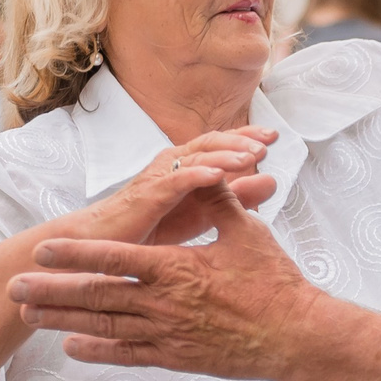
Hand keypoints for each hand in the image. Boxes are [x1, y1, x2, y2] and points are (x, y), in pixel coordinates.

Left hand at [11, 180, 319, 376]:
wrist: (295, 335)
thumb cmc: (275, 282)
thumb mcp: (246, 234)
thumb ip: (219, 202)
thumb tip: (206, 170)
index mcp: (175, 267)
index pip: (113, 258)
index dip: (75, 254)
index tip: (42, 250)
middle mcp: (163, 302)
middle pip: (95, 295)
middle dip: (51, 291)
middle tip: (14, 290)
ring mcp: (166, 333)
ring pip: (104, 326)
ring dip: (63, 321)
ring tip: (30, 317)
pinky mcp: (176, 357)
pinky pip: (128, 354)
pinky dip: (98, 350)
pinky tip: (72, 347)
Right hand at [85, 132, 280, 249]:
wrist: (106, 244)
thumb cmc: (153, 225)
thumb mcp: (206, 211)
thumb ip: (238, 196)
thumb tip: (273, 181)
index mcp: (186, 163)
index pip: (221, 143)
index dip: (247, 136)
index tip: (275, 136)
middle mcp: (173, 162)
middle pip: (211, 143)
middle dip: (241, 140)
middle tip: (269, 141)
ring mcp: (160, 176)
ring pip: (197, 157)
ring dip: (226, 156)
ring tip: (252, 157)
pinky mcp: (149, 195)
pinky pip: (175, 181)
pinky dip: (197, 175)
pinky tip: (218, 175)